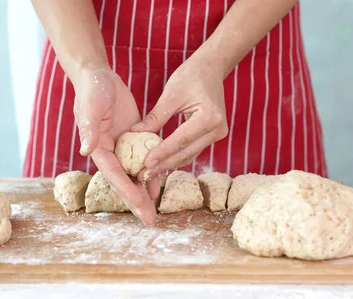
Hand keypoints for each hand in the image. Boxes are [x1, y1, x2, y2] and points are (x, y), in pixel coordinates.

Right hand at [74, 68, 158, 223]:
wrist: (98, 76)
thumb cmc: (92, 89)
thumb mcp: (90, 106)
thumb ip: (88, 128)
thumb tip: (85, 149)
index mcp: (98, 148)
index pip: (113, 175)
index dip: (126, 191)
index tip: (138, 205)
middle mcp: (110, 152)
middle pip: (124, 182)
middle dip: (136, 201)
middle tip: (150, 220)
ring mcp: (121, 147)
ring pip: (134, 175)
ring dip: (144, 192)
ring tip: (155, 211)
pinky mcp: (132, 139)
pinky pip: (143, 160)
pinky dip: (151, 172)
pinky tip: (160, 185)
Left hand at [131, 60, 227, 179]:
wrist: (211, 69)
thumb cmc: (190, 76)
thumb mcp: (171, 94)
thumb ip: (155, 117)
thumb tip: (135, 133)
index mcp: (209, 116)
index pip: (181, 140)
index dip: (162, 153)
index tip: (145, 163)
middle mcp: (217, 129)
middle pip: (186, 152)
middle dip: (164, 164)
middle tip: (143, 175)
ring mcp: (218, 134)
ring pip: (190, 154)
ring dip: (169, 164)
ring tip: (149, 173)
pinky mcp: (213, 136)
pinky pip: (193, 150)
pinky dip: (177, 156)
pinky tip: (161, 164)